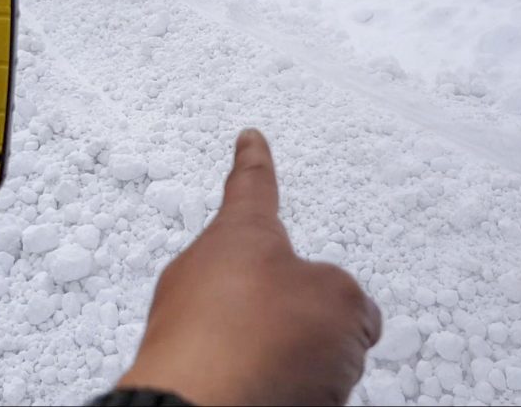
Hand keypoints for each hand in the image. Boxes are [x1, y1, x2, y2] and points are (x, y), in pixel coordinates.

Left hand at [118, 130, 381, 405]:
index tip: (248, 140)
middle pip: (261, 282)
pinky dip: (260, 384)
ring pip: (251, 335)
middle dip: (294, 313)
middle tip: (315, 342)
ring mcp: (180, 324)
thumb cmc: (254, 346)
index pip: (253, 185)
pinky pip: (234, 372)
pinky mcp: (174, 372)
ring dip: (282, 356)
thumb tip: (342, 320)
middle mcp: (199, 272)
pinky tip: (272, 397)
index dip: (256, 163)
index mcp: (238, 235)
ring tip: (293, 382)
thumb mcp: (340, 304)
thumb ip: (346, 298)